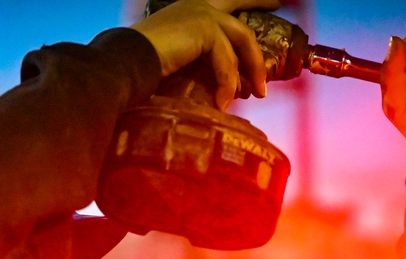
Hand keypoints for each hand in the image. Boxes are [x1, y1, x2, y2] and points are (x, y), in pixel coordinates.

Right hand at [132, 0, 280, 110]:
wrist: (126, 62)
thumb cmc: (142, 67)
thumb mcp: (178, 61)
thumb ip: (199, 63)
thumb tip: (222, 87)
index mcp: (189, 8)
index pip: (225, 1)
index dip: (248, 0)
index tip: (271, 1)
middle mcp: (197, 5)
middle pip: (240, 8)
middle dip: (261, 3)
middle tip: (279, 11)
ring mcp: (202, 13)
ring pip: (242, 41)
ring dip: (252, 70)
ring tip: (256, 94)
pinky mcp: (204, 28)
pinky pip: (227, 61)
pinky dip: (227, 84)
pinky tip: (222, 102)